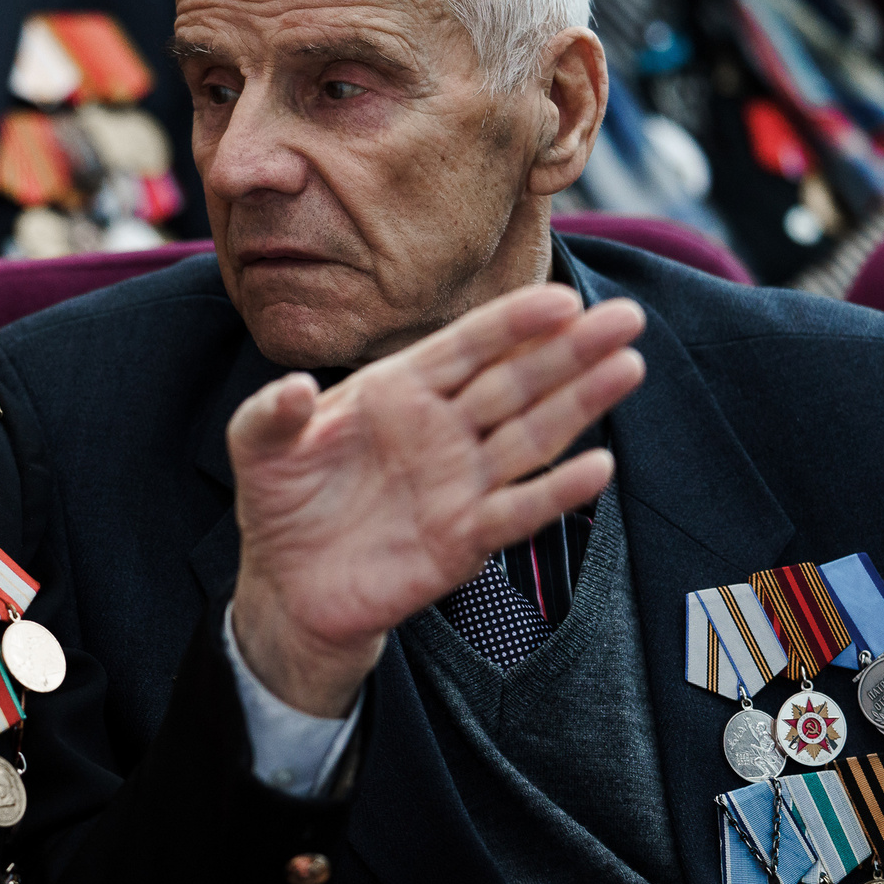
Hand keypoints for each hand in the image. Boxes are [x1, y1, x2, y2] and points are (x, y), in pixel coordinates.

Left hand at [228, 285, 646, 715]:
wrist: (287, 586)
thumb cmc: (281, 502)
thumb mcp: (257, 449)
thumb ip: (270, 414)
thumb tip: (293, 388)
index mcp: (400, 391)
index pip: (467, 346)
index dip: (514, 323)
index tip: (562, 298)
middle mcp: (442, 429)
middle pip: (517, 380)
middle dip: (571, 350)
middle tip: (626, 318)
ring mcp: (459, 482)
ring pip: (531, 435)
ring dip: (580, 404)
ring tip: (627, 368)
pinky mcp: (464, 538)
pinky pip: (517, 511)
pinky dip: (556, 493)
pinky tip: (597, 468)